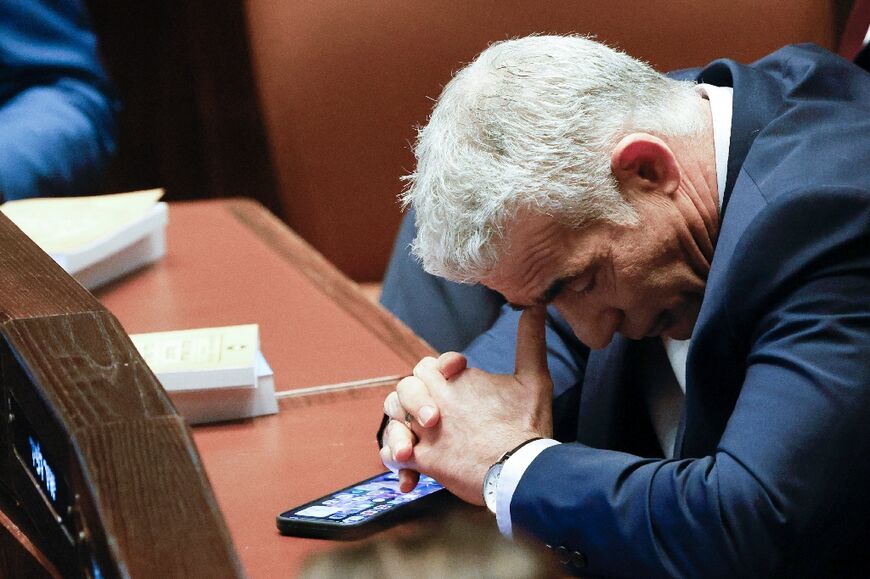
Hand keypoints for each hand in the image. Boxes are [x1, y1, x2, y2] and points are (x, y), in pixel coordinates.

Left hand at [380, 307, 553, 503]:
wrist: (522, 470)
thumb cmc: (528, 425)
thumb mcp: (535, 378)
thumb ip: (530, 340)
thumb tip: (535, 307)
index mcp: (457, 379)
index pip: (429, 365)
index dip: (439, 371)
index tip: (456, 381)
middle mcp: (436, 400)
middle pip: (407, 386)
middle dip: (416, 397)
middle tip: (434, 413)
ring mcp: (426, 431)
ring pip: (394, 415)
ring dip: (402, 422)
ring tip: (417, 434)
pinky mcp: (424, 460)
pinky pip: (395, 454)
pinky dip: (397, 456)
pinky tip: (409, 460)